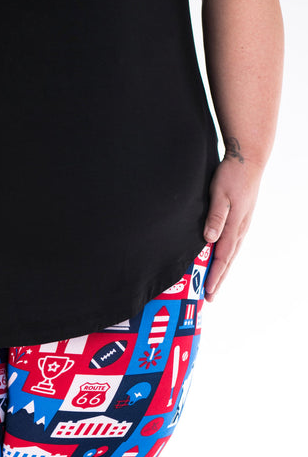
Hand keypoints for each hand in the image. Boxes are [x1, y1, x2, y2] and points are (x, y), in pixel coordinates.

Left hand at [202, 153, 262, 301]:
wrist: (249, 158)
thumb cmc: (232, 174)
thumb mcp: (220, 193)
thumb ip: (215, 216)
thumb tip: (210, 239)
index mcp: (234, 225)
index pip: (222, 257)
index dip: (215, 276)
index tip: (207, 291)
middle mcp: (240, 229)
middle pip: (228, 260)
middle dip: (218, 279)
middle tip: (209, 298)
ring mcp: (242, 225)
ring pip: (231, 254)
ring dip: (222, 271)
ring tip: (214, 284)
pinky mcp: (240, 220)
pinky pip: (232, 244)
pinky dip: (226, 257)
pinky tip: (221, 261)